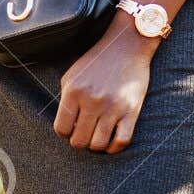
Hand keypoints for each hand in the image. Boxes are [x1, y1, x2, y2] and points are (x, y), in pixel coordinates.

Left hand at [54, 18, 159, 152]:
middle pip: (78, 141)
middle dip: (80, 140)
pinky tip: (112, 141)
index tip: (74, 127)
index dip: (66, 132)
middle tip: (86, 132)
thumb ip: (65, 100)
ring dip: (96, 145)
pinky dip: (114, 148)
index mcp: (74, 91)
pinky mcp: (131, 110)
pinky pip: (121, 141)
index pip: (62, 129)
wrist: (128, 45)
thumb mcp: (73, 75)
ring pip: (98, 145)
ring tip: (98, 136)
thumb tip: (65, 127)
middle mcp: (92, 100)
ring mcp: (113, 106)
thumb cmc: (98, 61)